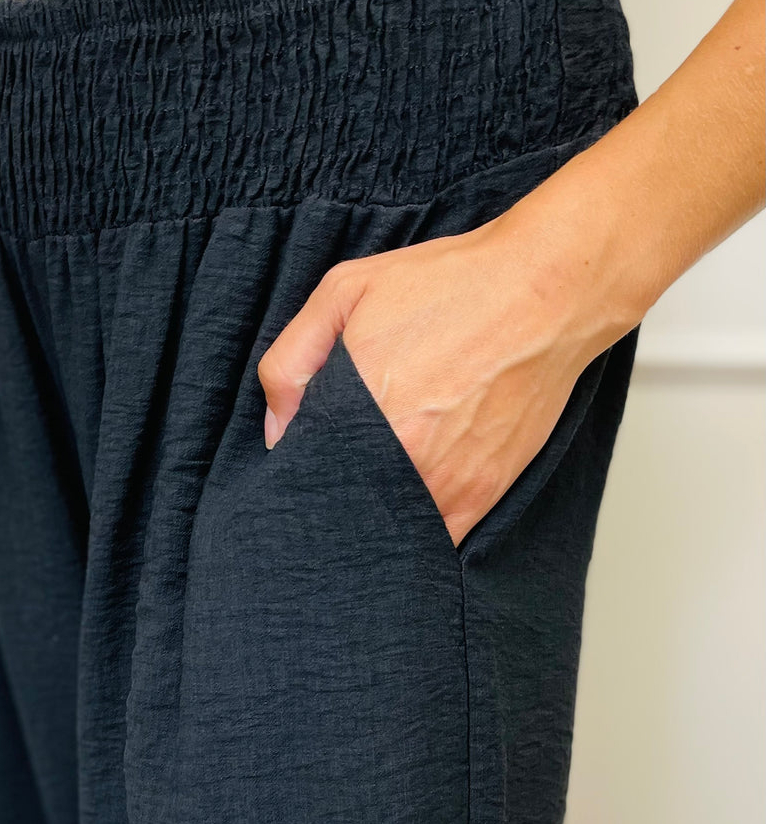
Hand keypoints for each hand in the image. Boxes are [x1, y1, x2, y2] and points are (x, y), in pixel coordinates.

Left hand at [257, 211, 633, 548]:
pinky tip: (407, 508)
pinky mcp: (482, 495)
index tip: (301, 457)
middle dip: (332, 493)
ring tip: (374, 483)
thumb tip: (277, 427)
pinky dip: (416, 532)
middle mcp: (402, 458)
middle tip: (338, 469)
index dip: (296, 468)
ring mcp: (445, 483)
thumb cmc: (450, 284)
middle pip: (342, 504)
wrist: (545, 290)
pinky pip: (434, 539)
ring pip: (387, 528)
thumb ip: (294, 358)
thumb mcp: (347, 291)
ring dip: (373, 517)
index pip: (302, 470)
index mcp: (360, 412)